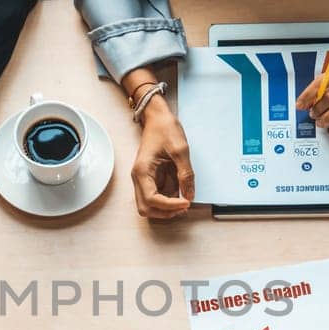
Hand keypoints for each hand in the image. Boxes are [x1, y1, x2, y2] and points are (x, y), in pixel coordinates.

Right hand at [130, 103, 195, 218]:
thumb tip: (189, 195)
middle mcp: (139, 178)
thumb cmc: (165, 128)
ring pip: (150, 205)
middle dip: (164, 212)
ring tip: (184, 202)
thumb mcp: (180, 150)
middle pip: (145, 208)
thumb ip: (186, 174)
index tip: (186, 203)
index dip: (170, 206)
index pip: (152, 199)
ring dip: (166, 208)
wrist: (157, 117)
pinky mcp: (151, 178)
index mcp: (142, 171)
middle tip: (183, 206)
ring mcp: (144, 179)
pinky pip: (157, 196)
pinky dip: (168, 200)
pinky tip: (181, 193)